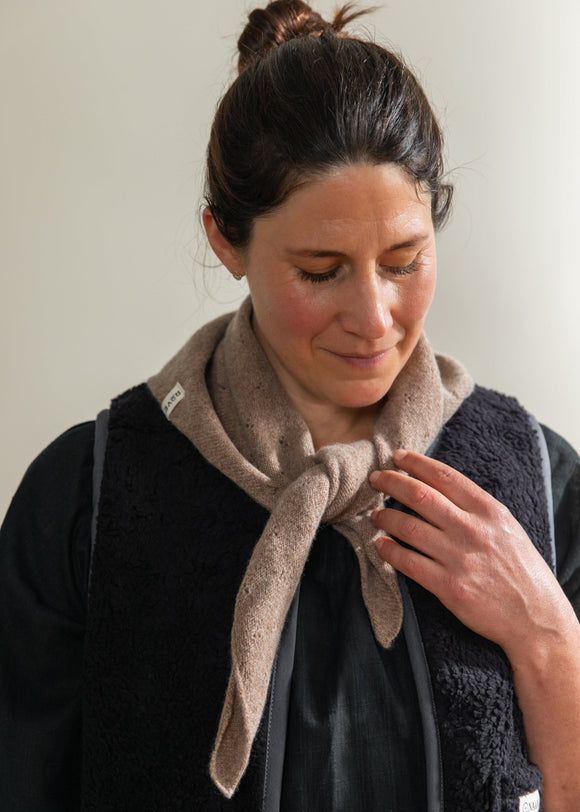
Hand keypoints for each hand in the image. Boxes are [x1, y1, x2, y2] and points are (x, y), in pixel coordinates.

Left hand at [369, 448, 572, 660]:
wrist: (537, 619)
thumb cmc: (522, 571)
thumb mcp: (507, 528)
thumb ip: (476, 508)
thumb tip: (439, 488)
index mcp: (489, 511)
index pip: (445, 476)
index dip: (416, 463)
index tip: (397, 458)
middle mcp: (473, 530)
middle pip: (420, 496)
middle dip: (391, 482)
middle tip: (374, 478)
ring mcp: (459, 559)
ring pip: (408, 527)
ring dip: (384, 518)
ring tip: (375, 515)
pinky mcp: (449, 587)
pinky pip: (408, 563)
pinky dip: (389, 551)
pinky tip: (380, 545)